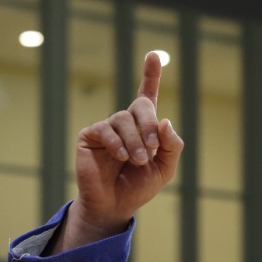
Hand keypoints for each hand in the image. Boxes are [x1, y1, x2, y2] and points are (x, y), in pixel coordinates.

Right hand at [52, 52, 183, 252]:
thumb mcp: (165, 169)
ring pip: (124, 120)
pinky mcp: (90, 136)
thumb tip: (166, 119)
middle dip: (149, 125)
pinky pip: (105, 129)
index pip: (148, 95)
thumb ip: (171, 145)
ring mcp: (107, 128)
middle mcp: (126, 123)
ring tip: (136, 161)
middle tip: (152, 148)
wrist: (115, 206)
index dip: (151, 74)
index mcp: (145, 128)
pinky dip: (116, 143)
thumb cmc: (139, 187)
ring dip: (134, 141)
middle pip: (141, 107)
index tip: (153, 54)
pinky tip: (120, 156)